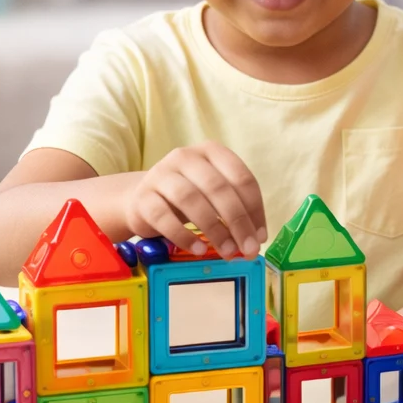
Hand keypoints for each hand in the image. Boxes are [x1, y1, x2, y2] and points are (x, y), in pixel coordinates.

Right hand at [126, 142, 266, 257]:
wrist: (143, 199)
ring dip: (213, 229)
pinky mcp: (142, 197)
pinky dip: (183, 236)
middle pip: (218, 188)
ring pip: (190, 199)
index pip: (241, 178)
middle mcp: (185, 157)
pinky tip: (198, 249)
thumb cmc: (189, 198)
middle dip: (237, 222)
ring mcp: (161, 174)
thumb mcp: (214, 196)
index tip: (260, 236)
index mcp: (212, 152)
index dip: (254, 209)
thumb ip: (235, 210)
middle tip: (247, 249)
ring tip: (226, 251)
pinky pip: (163, 217)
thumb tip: (256, 239)